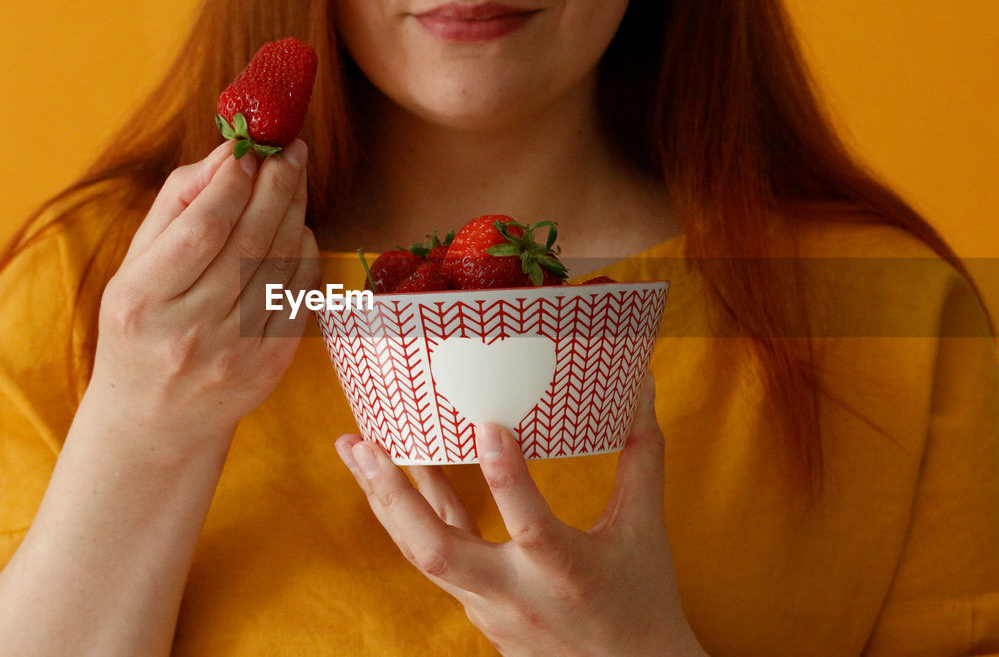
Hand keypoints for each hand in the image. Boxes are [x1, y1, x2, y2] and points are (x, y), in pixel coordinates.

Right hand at [88, 139, 318, 451]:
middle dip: (277, 185)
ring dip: (295, 212)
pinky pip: (300, 294)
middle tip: (290, 148)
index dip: (233, 183)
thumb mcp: (135, 266)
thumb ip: (177, 204)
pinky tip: (296, 229)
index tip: (248, 149)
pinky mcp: (269, 367)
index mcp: (141, 302)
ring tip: (293, 178)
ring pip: (282, 265)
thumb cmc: (142, 325)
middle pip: (250, 241)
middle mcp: (188, 332)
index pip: (203, 230)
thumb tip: (229, 151)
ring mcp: (233, 354)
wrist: (154, 419)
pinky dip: (305, 253)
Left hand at [335, 371, 707, 656]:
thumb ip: (640, 456)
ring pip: (422, 554)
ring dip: (385, 500)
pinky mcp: (477, 609)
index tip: (486, 424)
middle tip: (364, 444)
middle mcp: (516, 594)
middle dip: (395, 496)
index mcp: (565, 571)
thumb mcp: (644, 528)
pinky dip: (414, 516)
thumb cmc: (641, 599)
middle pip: (438, 552)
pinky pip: (436, 558)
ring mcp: (488, 607)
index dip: (505, 476)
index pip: (529, 524)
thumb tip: (639, 388)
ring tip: (354, 449)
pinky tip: (395, 477)